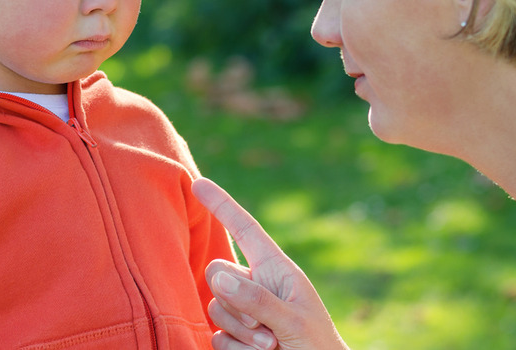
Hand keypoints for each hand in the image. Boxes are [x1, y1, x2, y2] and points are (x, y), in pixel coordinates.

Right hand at [192, 178, 349, 349]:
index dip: (222, 205)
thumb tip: (218, 277)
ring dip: (241, 332)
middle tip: (267, 327)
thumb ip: (257, 298)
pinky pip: (215, 336)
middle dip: (236, 302)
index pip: (245, 229)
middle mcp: (256, 285)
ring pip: (214, 307)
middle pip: (217, 272)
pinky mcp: (233, 337)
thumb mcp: (292, 320)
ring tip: (270, 344)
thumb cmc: (316, 346)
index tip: (198, 182)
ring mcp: (243, 311)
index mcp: (276, 269)